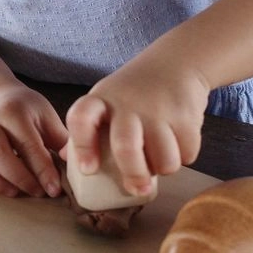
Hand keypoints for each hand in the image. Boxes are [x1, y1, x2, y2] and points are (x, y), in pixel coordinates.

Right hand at [0, 85, 66, 197]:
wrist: (2, 100)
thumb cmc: (30, 114)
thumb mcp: (49, 119)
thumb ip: (62, 141)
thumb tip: (76, 164)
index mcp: (15, 112)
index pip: (28, 145)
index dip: (42, 170)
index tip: (54, 189)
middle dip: (19, 178)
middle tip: (36, 192)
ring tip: (11, 193)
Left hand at [65, 57, 208, 193]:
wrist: (177, 63)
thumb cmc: (133, 92)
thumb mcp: (105, 100)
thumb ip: (87, 129)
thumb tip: (64, 158)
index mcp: (101, 100)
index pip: (81, 119)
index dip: (82, 146)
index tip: (88, 170)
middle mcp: (128, 103)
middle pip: (125, 146)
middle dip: (133, 175)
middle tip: (138, 189)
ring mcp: (159, 109)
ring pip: (164, 159)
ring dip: (164, 168)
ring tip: (161, 162)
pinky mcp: (186, 115)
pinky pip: (187, 153)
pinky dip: (185, 156)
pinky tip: (178, 144)